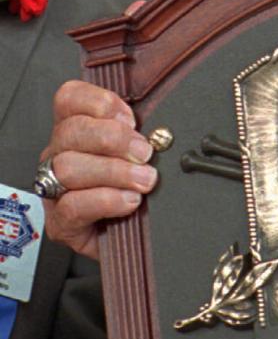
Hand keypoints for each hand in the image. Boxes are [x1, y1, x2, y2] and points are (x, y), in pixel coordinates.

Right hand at [40, 79, 157, 260]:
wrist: (138, 239)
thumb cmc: (138, 192)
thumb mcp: (141, 156)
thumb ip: (142, 134)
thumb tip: (161, 129)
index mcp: (76, 132)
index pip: (69, 99)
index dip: (99, 102)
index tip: (131, 118)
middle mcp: (59, 156)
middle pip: (70, 131)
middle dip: (113, 139)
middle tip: (145, 153)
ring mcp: (55, 189)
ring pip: (68, 167)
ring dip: (114, 171)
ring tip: (144, 181)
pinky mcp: (61, 223)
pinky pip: (73, 205)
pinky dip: (106, 200)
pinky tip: (129, 201)